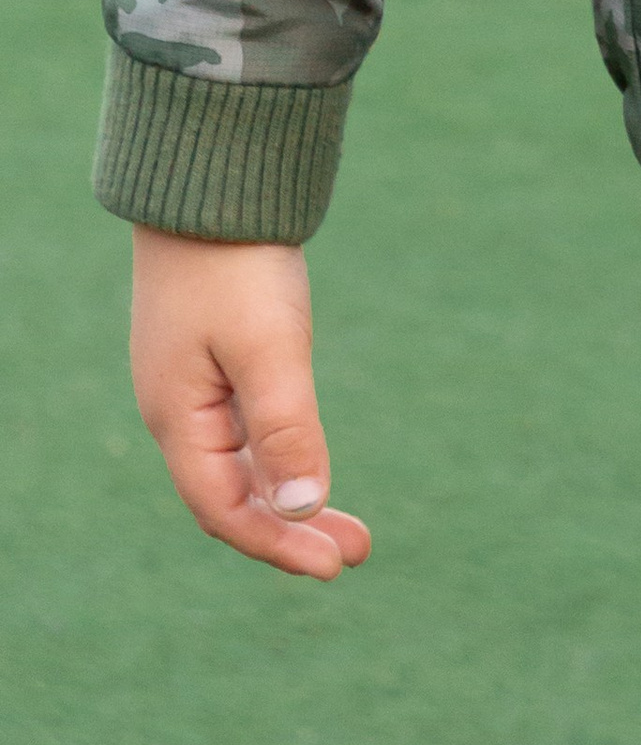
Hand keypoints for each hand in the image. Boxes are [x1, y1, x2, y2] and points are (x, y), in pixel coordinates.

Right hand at [130, 230, 370, 579]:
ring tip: (350, 526)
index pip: (225, 511)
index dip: (278, 545)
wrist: (210, 177)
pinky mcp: (215, 354)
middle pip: (234, 496)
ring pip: (243, 465)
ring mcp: (194, 383)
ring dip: (292, 497)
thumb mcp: (268, 345)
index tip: (335, 566)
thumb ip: (286, 427)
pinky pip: (246, 430)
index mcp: (179, 418)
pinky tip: (307, 466)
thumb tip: (302, 509)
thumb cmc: (234, 261)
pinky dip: (281, 457)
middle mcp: (180, 411)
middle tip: (356, 553)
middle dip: (293, 531)